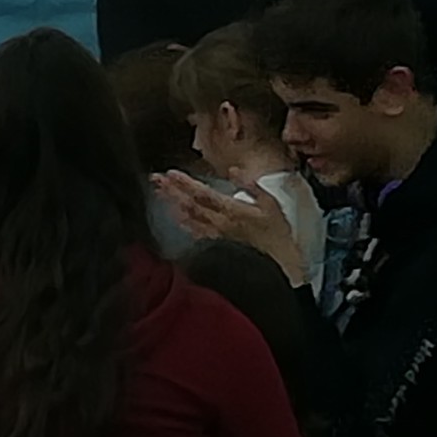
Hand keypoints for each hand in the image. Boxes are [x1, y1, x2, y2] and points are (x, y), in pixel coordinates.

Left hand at [152, 169, 306, 284]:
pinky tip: (174, 215)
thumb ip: (252, 185)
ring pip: (189, 217)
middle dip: (172, 190)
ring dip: (173, 203)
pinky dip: (182, 222)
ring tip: (160, 192)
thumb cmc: (277, 235)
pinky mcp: (217, 246)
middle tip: (156, 179)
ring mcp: (216, 236)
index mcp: (233, 210)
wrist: (279, 265)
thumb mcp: (271, 204)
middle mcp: (220, 223)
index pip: (203, 194)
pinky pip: (195, 232)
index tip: (171, 173)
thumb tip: (235, 171)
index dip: (185, 183)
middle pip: (191, 204)